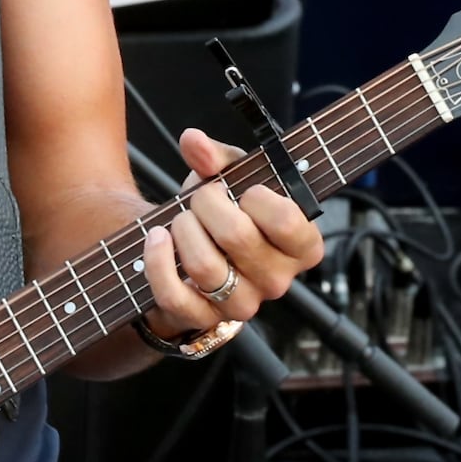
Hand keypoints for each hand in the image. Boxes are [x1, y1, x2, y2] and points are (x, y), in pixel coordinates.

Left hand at [139, 127, 329, 335]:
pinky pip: (174, 295)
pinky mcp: (203, 319)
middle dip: (208, 203)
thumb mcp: (233, 177)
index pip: (287, 221)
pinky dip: (158, 260)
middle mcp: (277, 281)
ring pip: (205, 267)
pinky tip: (157, 238)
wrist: (201, 250)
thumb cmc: (229, 211)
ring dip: (184, 229)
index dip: (257, 196)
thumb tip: (194, 142)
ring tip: (183, 218)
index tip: (245, 189)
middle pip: (238, 237)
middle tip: (202, 197)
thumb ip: (218, 156)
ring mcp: (242, 305)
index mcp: (302, 247)